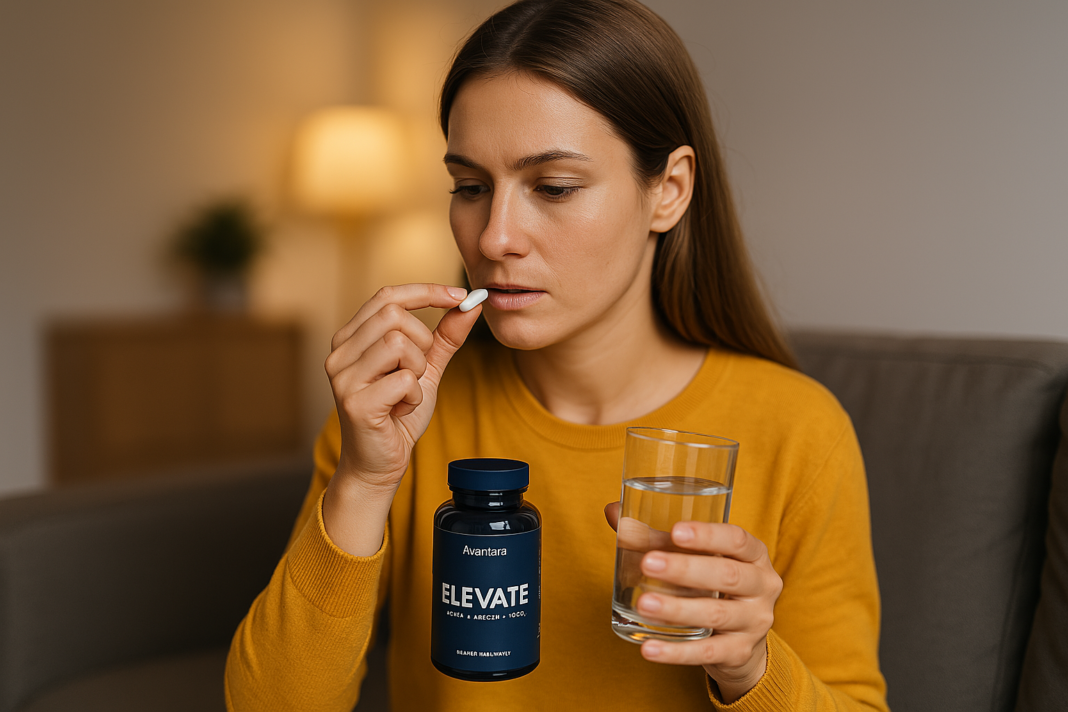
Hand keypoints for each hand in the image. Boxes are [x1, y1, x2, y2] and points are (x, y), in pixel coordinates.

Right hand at [322, 284, 480, 554]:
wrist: (379, 464)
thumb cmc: (398, 415)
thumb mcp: (425, 369)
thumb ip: (444, 337)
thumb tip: (470, 304)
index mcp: (351, 339)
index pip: (387, 296)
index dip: (426, 291)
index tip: (460, 295)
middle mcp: (339, 353)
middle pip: (394, 315)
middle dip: (422, 340)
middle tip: (417, 371)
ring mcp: (343, 377)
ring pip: (399, 343)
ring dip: (417, 370)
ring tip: (406, 393)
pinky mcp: (355, 402)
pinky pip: (404, 380)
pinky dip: (415, 396)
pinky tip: (401, 410)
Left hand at [604, 503, 782, 702]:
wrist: (738, 639)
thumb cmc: (711, 584)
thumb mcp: (695, 558)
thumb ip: (656, 538)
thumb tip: (614, 512)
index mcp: (754, 555)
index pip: (738, 540)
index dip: (708, 535)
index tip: (676, 531)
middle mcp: (762, 586)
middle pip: (727, 576)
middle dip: (686, 570)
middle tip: (648, 564)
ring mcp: (754, 622)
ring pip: (716, 614)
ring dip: (677, 609)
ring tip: (643, 604)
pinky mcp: (739, 653)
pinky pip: (707, 653)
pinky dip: (676, 652)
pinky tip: (649, 648)